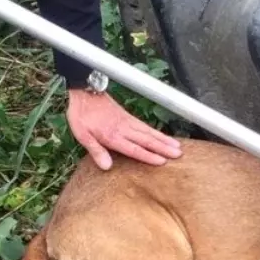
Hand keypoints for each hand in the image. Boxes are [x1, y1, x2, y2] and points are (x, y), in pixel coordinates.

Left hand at [66, 88, 182, 170]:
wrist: (85, 91)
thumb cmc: (82, 114)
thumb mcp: (82, 135)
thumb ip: (95, 151)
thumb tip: (107, 167)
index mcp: (112, 136)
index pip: (134, 148)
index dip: (148, 156)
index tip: (163, 161)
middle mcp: (124, 129)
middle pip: (147, 140)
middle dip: (163, 148)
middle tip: (178, 154)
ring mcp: (128, 122)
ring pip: (149, 132)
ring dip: (164, 139)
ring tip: (177, 146)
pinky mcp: (128, 117)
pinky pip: (145, 126)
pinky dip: (156, 132)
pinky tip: (163, 136)